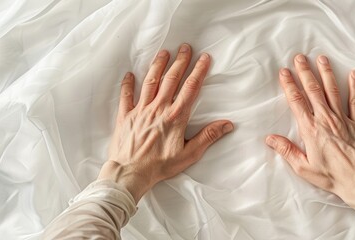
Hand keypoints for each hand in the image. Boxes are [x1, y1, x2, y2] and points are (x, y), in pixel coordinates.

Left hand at [98, 44, 233, 202]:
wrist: (130, 173)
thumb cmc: (160, 166)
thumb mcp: (189, 154)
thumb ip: (208, 137)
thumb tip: (227, 124)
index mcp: (176, 116)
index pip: (190, 88)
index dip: (198, 71)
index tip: (204, 58)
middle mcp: (159, 108)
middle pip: (171, 79)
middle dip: (180, 62)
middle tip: (185, 47)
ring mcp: (141, 110)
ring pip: (150, 82)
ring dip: (158, 66)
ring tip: (164, 52)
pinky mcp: (126, 116)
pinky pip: (126, 96)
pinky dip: (128, 84)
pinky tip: (130, 74)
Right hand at [266, 54, 354, 226]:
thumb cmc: (332, 177)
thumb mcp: (304, 167)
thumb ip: (286, 150)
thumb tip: (270, 138)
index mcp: (311, 130)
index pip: (297, 102)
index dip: (290, 85)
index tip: (284, 72)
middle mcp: (326, 119)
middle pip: (313, 90)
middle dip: (305, 72)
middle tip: (299, 57)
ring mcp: (344, 119)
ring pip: (333, 90)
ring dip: (326, 73)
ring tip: (321, 58)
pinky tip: (353, 74)